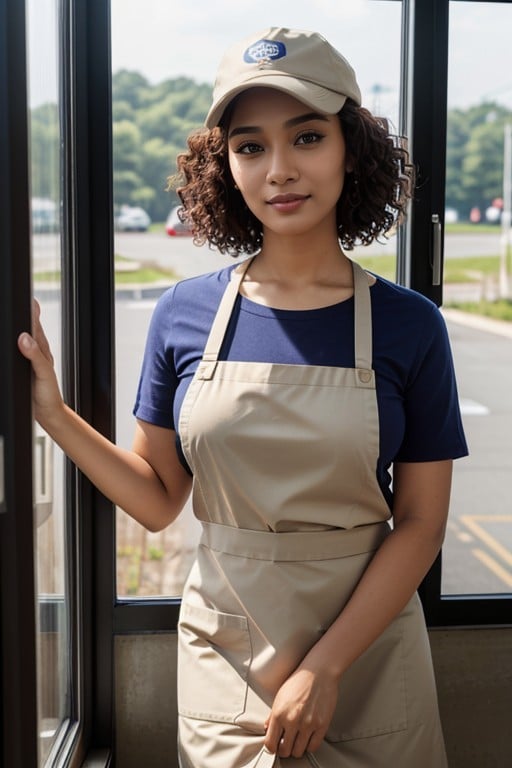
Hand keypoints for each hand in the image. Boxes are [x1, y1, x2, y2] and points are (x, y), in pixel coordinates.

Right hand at [18, 299, 64, 425]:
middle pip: (30, 329)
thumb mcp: (43, 374)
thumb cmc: (48, 394)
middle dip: (28, 314)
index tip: (31, 300)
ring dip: (22, 327)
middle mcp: (36, 352)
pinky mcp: (23, 368)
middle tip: (27, 300)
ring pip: (24, 339)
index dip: (32, 313)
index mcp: (41, 350)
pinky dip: (18, 343)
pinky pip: (18, 352)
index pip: (35, 327)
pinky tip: (17, 340)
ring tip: (24, 313)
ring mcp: (29, 360)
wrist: (46, 412)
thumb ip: (35, 356)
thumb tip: (24, 338)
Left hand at [264, 664, 338, 758]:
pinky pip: (313, 746)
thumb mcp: (280, 696)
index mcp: (279, 713)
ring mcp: (308, 724)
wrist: (318, 672)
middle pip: (285, 751)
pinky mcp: (321, 725)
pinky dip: (309, 746)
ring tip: (297, 741)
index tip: (274, 746)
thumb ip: (273, 715)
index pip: (270, 743)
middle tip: (286, 744)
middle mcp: (292, 721)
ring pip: (299, 751)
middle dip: (284, 749)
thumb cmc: (299, 680)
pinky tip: (307, 739)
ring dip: (296, 749)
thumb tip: (268, 729)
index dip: (271, 748)